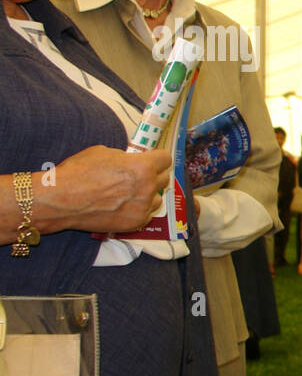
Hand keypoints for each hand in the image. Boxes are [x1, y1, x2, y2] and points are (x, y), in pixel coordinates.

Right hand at [35, 146, 172, 234]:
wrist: (61, 200)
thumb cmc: (78, 173)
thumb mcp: (103, 152)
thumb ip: (124, 157)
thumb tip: (131, 161)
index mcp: (142, 166)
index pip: (166, 159)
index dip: (158, 158)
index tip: (154, 159)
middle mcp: (147, 187)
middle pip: (164, 178)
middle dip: (154, 174)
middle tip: (141, 175)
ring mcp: (143, 207)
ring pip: (157, 198)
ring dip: (148, 194)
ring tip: (131, 193)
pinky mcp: (135, 223)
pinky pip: (147, 214)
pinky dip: (140, 210)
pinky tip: (125, 206)